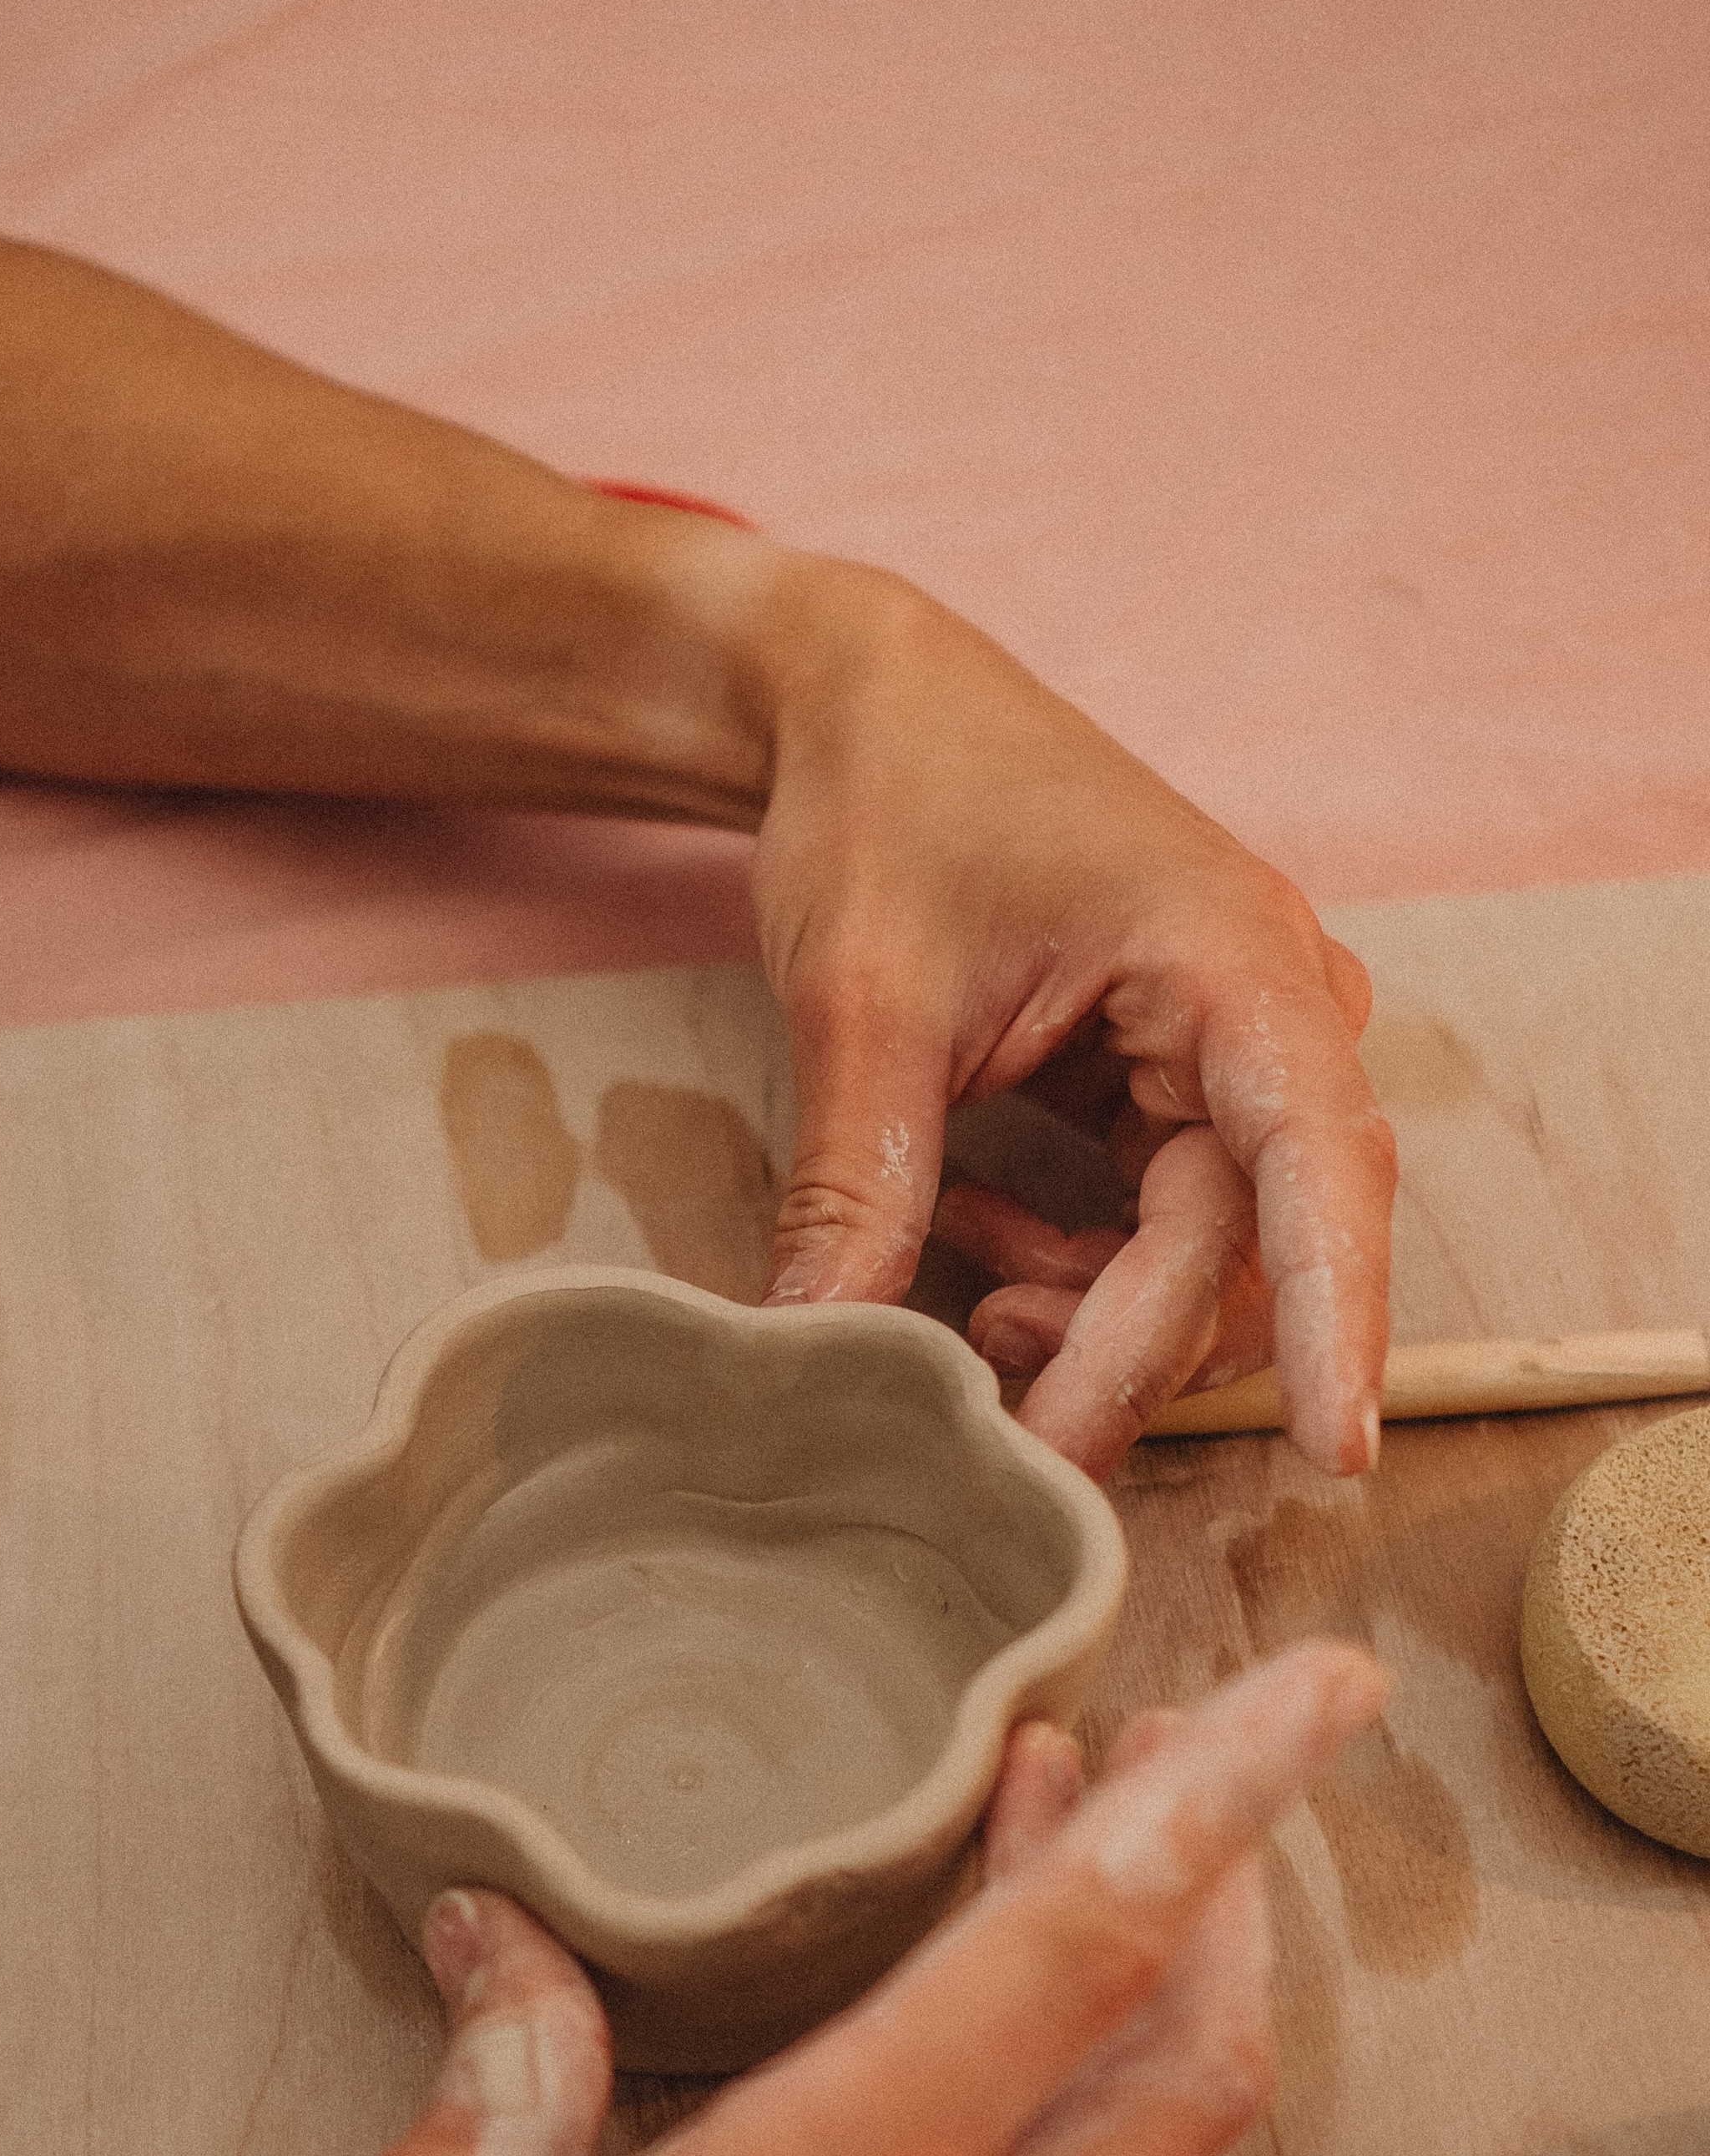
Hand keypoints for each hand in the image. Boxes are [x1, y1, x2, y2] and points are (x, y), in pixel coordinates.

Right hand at [139, 1641, 1381, 2155]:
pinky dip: (1053, 2116)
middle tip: (1173, 1747)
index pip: (1082, 1946)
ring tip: (1060, 1862)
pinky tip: (952, 2071)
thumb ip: (511, 2059)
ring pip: (1130, 2154)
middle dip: (1215, 1878)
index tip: (1307, 1694)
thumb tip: (503, 1940)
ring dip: (1136, 1994)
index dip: (1213, 1795)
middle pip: (1180, 2054)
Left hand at [747, 567, 1395, 1479]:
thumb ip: (860, 1186)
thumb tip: (820, 1353)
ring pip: (1208, 1254)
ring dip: (1097, 1316)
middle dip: (1132, 1354)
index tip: (1336, 1447)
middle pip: (1249, 1244)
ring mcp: (1233, 1048)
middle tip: (1019, 1447)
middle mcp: (1270, 1008)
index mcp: (1232, 961)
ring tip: (972, 1313)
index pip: (1318, 1166)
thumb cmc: (886, 805)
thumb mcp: (863, 1002)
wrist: (862, 708)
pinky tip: (974, 1241)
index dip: (1334, 1316)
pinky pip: (1160, 1223)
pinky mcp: (1177, 1081)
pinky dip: (1073, 1264)